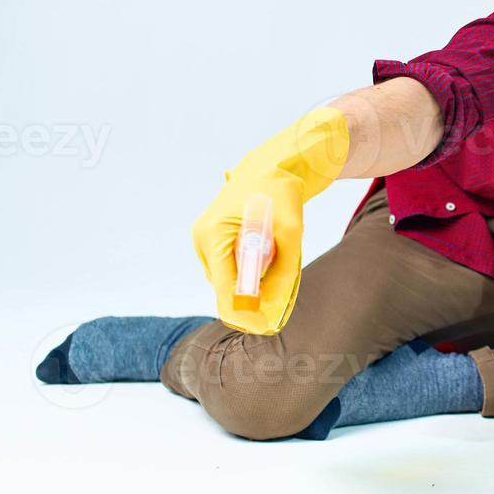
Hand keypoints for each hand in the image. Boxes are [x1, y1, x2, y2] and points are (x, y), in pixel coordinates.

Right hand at [191, 108, 348, 333]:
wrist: (270, 166)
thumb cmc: (281, 193)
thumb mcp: (291, 232)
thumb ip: (282, 270)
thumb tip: (274, 304)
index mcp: (215, 234)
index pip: (225, 289)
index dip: (244, 313)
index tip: (264, 327)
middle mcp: (202, 238)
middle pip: (224, 287)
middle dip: (251, 296)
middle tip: (280, 295)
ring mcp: (202, 239)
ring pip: (226, 279)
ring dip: (250, 281)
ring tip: (275, 258)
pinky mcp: (209, 239)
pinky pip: (227, 267)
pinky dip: (246, 269)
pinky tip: (264, 252)